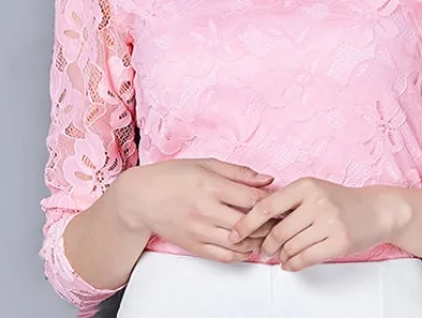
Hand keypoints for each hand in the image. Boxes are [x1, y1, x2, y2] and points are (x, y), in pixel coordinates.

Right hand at [114, 158, 279, 263]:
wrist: (141, 197)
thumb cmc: (173, 176)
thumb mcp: (207, 164)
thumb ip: (239, 172)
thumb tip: (267, 179)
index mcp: (211, 185)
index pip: (252, 199)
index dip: (271, 202)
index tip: (280, 201)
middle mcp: (206, 210)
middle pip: (249, 224)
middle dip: (269, 223)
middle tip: (279, 220)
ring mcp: (199, 231)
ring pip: (239, 244)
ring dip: (258, 241)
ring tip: (266, 233)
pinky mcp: (194, 246)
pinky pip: (224, 256)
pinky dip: (241, 253)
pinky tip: (247, 244)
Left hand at [228, 177, 389, 271]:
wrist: (375, 210)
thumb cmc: (340, 201)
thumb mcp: (313, 190)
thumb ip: (288, 202)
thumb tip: (257, 222)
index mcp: (306, 185)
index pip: (268, 205)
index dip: (247, 222)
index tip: (234, 233)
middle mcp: (317, 201)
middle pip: (278, 231)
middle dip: (265, 245)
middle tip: (262, 250)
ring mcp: (329, 221)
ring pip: (291, 246)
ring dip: (281, 256)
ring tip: (280, 256)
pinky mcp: (339, 241)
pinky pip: (306, 258)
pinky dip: (293, 264)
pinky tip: (290, 263)